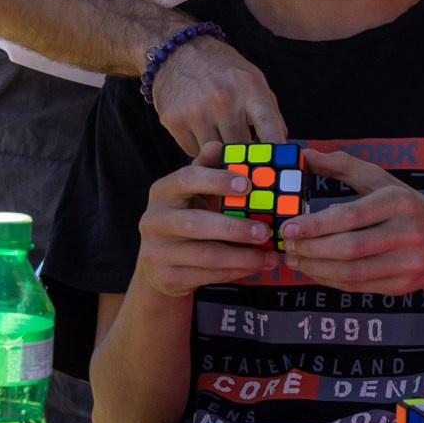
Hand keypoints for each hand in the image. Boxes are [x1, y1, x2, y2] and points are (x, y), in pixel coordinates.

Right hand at [131, 142, 278, 298]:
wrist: (159, 265)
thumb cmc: (186, 219)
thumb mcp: (194, 194)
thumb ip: (207, 171)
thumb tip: (219, 145)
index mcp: (162, 191)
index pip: (186, 179)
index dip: (216, 180)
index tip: (247, 185)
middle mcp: (154, 220)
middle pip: (196, 223)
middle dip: (234, 228)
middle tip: (265, 231)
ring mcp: (156, 251)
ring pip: (205, 255)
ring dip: (242, 256)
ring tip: (269, 256)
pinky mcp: (166, 277)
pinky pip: (207, 275)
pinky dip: (235, 271)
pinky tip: (255, 267)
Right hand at [149, 33, 285, 155]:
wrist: (177, 51)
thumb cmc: (221, 69)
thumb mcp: (253, 79)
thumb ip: (269, 112)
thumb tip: (280, 147)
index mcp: (249, 87)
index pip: (270, 128)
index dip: (277, 153)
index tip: (281, 170)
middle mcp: (223, 99)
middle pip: (241, 148)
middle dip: (246, 158)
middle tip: (248, 165)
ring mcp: (196, 111)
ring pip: (216, 154)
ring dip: (220, 155)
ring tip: (221, 143)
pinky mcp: (174, 120)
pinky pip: (192, 151)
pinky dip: (199, 149)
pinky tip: (201, 134)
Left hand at [276, 147, 423, 297]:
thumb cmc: (408, 209)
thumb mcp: (384, 181)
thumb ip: (344, 166)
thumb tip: (305, 155)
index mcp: (399, 202)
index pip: (351, 215)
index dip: (316, 224)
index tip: (289, 226)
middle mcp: (407, 233)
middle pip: (350, 247)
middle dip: (311, 248)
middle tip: (286, 245)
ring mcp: (407, 263)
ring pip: (352, 272)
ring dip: (316, 268)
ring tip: (294, 258)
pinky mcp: (402, 286)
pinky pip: (358, 286)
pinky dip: (330, 280)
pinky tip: (314, 270)